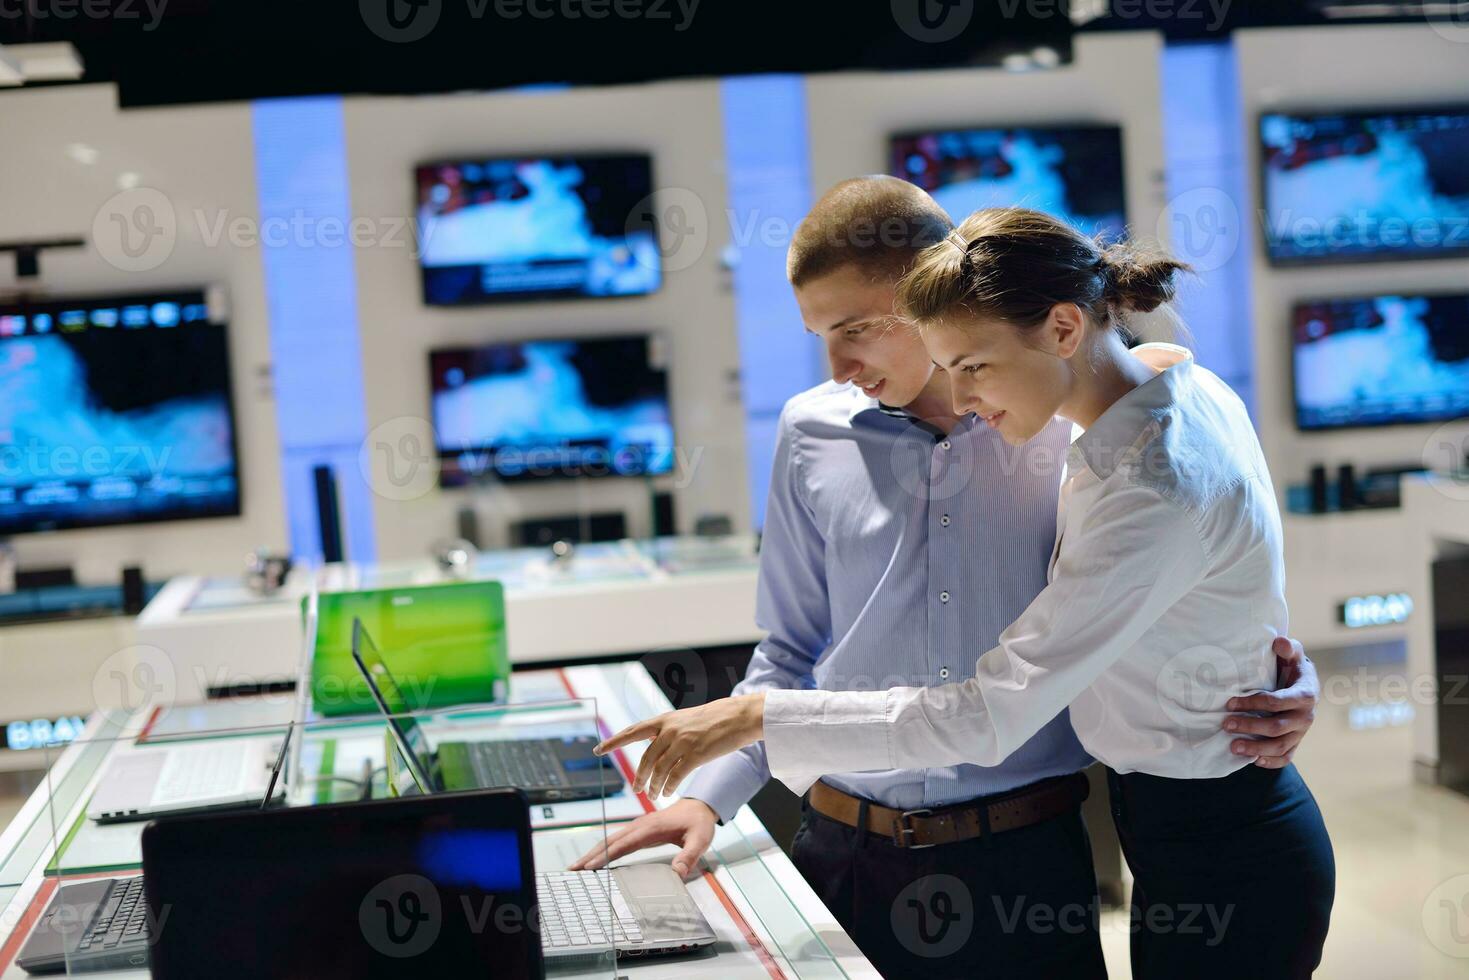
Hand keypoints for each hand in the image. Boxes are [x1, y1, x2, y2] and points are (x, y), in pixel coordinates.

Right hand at [568, 799, 717, 877]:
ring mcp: (637, 828)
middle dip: (590, 855)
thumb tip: (678, 873)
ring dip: (593, 853)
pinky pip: (617, 841)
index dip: (606, 856)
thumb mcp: (700, 840)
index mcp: (651, 828)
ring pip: (610, 840)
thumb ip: (690, 856)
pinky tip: (595, 860)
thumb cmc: (699, 823)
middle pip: (610, 841)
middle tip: (572, 870)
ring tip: (576, 868)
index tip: (589, 867)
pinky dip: (602, 850)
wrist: (699, 806)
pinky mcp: (638, 831)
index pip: (624, 844)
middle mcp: (640, 826)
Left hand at [595, 693, 766, 797]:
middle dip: (639, 776)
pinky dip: (668, 787)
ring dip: (654, 785)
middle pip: (646, 758)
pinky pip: (675, 776)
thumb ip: (669, 732)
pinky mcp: (696, 754)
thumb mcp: (685, 720)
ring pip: (659, 770)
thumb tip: (656, 747)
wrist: (738, 716)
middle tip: (636, 789)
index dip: (613, 742)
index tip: (598, 750)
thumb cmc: (713, 719)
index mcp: (665, 719)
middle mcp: (670, 730)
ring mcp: (683, 742)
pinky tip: (666, 792)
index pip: (632, 731)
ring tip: (653, 794)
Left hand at [1222, 635, 1318, 768]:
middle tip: (1226, 725)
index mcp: (1306, 694)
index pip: (1277, 702)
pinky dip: (1271, 762)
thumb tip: (1278, 642)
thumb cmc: (1293, 667)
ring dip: (1256, 749)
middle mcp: (1306, 716)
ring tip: (1233, 747)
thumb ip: (1287, 648)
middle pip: (1276, 727)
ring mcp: (1302, 732)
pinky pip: (1286, 757)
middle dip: (1250, 727)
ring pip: (1280, 746)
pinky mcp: (1297, 742)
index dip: (1253, 703)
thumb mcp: (1293, 654)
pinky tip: (1253, 760)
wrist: (1305, 685)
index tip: (1230, 703)